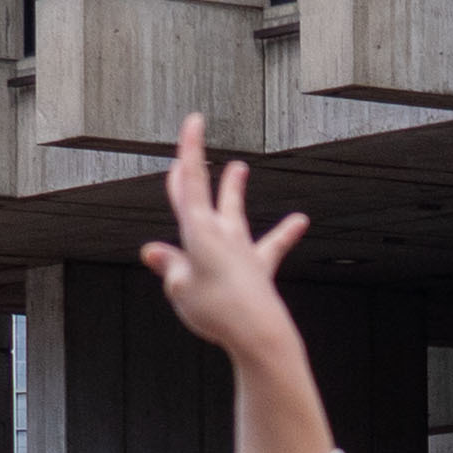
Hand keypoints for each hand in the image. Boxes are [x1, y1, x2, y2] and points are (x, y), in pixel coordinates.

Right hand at [140, 114, 311, 377]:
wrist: (258, 331)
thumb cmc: (216, 310)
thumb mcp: (181, 289)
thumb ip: (170, 267)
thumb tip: (152, 252)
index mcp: (198, 232)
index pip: (191, 184)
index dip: (191, 151)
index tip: (195, 121)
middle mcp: (222, 234)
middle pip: (205, 196)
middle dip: (195, 172)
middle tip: (190, 150)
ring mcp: (243, 250)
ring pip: (235, 213)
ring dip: (234, 190)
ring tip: (240, 169)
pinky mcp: (260, 268)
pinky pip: (273, 246)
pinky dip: (286, 233)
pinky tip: (300, 220)